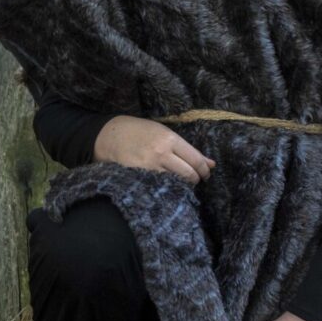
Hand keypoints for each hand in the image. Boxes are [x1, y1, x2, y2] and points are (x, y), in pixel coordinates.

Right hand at [95, 116, 215, 182]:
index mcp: (170, 139)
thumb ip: (188, 149)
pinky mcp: (138, 177)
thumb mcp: (165, 134)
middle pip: (188, 174)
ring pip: (175, 183)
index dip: (204, 170)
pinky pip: (159, 186)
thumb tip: (211, 163)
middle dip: (196, 179)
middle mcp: (161, 153)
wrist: (110, 135)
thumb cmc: (141, 132)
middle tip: (197, 180)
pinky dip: (167, 188)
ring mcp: (149, 166)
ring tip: (182, 182)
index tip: (206, 174)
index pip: (195, 160)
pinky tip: (168, 186)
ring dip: (182, 185)